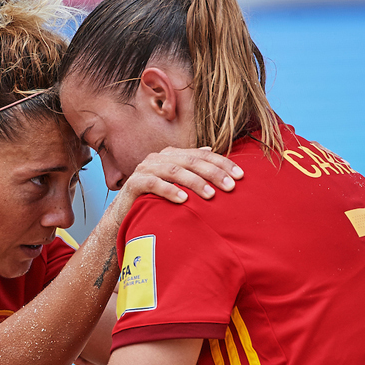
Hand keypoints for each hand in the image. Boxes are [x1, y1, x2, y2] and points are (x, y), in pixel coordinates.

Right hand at [108, 147, 242, 224]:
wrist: (124, 215)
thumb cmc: (155, 199)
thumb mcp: (175, 182)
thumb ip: (190, 167)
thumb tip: (209, 149)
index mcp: (171, 155)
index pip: (202, 155)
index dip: (222, 163)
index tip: (241, 175)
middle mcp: (158, 158)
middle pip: (190, 161)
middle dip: (213, 173)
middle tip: (230, 186)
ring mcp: (145, 169)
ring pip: (174, 170)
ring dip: (194, 182)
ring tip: (210, 195)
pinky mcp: (134, 183)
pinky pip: (153, 184)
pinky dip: (169, 190)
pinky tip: (183, 200)